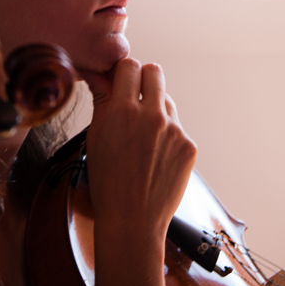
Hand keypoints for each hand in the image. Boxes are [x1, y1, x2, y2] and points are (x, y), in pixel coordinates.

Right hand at [82, 59, 196, 238]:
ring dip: (155, 109)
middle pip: (154, 72)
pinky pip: (177, 126)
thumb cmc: (108, 183)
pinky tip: (154, 154)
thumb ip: (102, 101)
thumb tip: (98, 75)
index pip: (129, 65)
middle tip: (134, 96)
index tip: (120, 80)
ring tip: (141, 137)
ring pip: (166, 100)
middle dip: (143, 79)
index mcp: (123, 111)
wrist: (132, 220)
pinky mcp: (188, 145)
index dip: (123, 71)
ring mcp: (174, 130)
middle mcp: (152, 116)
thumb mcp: (96, 138)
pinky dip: (166, 134)